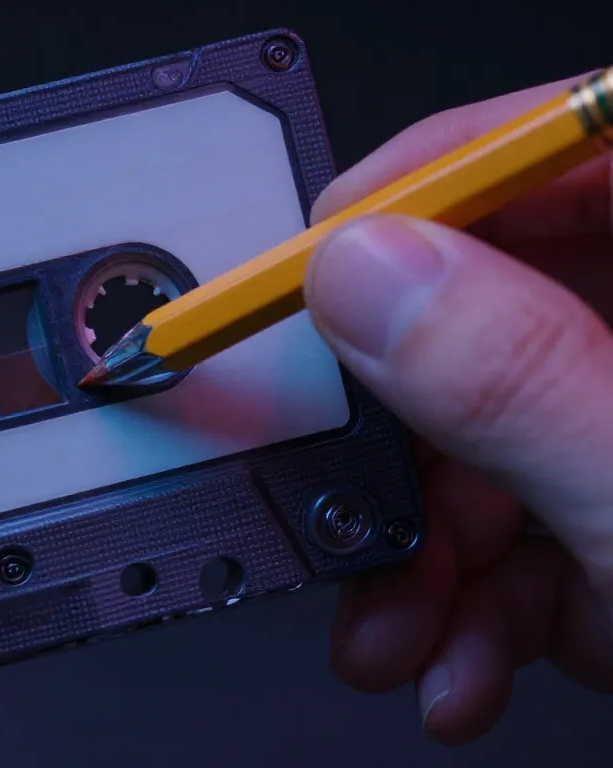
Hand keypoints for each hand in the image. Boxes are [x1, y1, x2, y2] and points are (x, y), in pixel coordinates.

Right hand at [304, 74, 612, 744]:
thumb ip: (525, 385)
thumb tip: (370, 276)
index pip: (580, 148)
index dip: (434, 189)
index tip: (321, 261)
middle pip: (511, 310)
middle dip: (409, 441)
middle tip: (347, 503)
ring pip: (503, 430)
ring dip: (430, 547)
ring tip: (403, 635)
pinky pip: (537, 511)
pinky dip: (483, 592)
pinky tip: (467, 657)